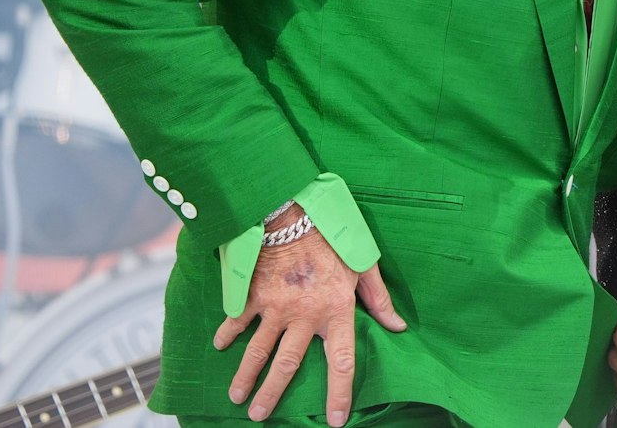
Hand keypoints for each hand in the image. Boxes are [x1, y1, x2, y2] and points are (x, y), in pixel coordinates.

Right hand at [212, 205, 407, 424]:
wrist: (294, 209)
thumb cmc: (334, 235)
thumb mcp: (364, 264)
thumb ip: (379, 299)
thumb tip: (399, 326)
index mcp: (336, 311)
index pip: (340, 362)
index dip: (339, 394)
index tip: (335, 420)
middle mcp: (305, 315)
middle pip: (287, 365)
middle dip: (272, 394)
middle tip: (259, 417)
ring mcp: (275, 307)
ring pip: (258, 351)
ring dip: (245, 377)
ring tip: (236, 398)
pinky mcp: (254, 294)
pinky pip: (237, 320)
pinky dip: (226, 334)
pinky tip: (218, 347)